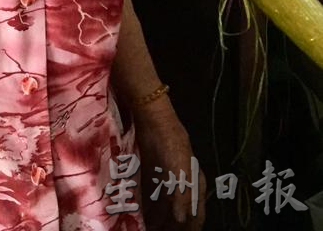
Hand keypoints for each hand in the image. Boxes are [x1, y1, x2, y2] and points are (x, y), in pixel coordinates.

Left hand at [134, 100, 206, 229]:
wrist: (154, 119)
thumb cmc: (171, 143)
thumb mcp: (180, 169)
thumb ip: (182, 194)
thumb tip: (181, 219)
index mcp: (196, 186)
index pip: (196, 216)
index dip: (190, 229)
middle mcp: (184, 187)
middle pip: (180, 216)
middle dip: (173, 227)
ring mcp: (168, 182)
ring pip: (166, 209)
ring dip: (160, 221)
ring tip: (149, 229)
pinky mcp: (153, 176)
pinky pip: (153, 198)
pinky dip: (149, 209)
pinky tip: (143, 217)